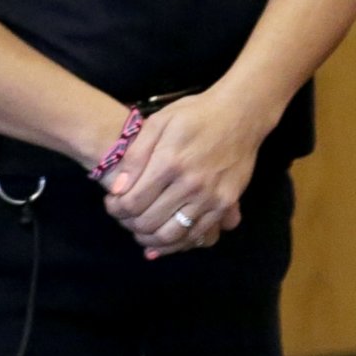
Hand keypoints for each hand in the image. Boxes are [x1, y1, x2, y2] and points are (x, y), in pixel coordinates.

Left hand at [101, 89, 272, 258]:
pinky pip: (196, 235)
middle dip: (128, 223)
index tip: (112, 203)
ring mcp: (210, 196)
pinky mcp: (225, 203)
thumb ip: (136, 155)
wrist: (242, 113)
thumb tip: (118, 190)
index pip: (131, 203)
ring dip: (150, 239)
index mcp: (170, 162)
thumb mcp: (160, 121)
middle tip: (125, 215)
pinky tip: (165, 236)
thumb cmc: (197, 114)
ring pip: (171, 235)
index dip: (115, 208)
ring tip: (142, 229)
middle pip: (147, 222)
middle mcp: (190, 184)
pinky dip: (177, 242)